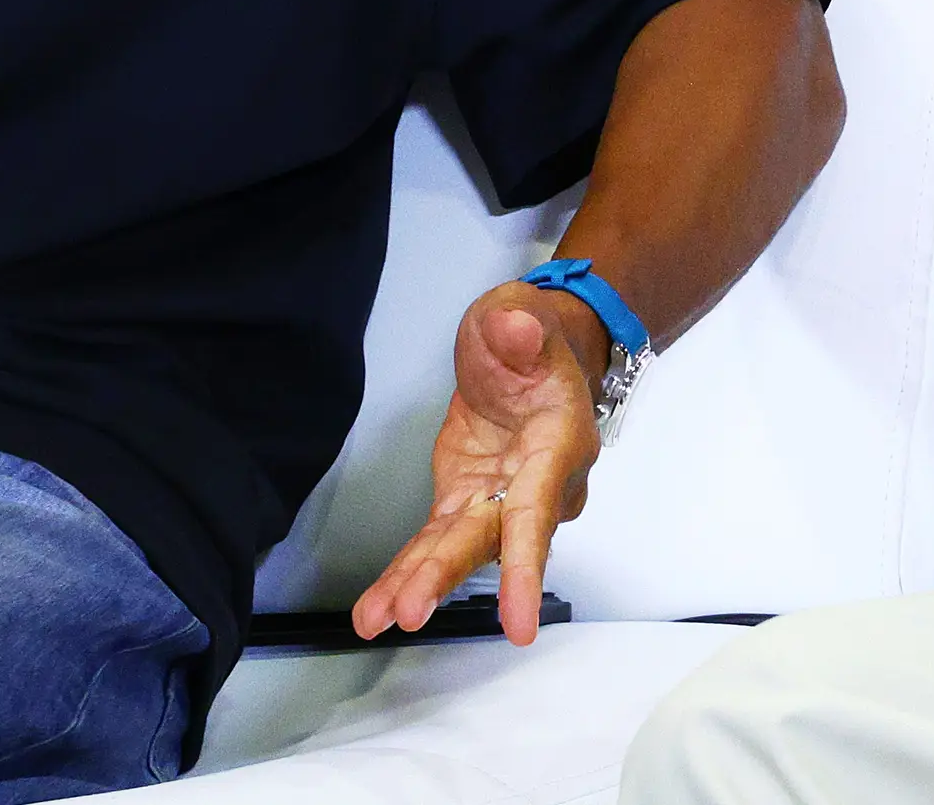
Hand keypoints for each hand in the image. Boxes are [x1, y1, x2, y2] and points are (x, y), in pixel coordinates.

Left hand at [350, 282, 605, 644]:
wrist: (532, 350)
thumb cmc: (533, 339)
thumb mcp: (522, 312)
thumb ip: (520, 327)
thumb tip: (515, 329)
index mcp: (557, 442)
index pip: (538, 509)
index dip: (525, 565)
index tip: (520, 621)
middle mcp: (537, 485)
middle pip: (491, 540)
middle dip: (447, 575)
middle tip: (410, 609)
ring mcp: (500, 498)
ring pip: (460, 549)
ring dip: (419, 584)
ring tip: (378, 617)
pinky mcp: (467, 502)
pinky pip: (436, 544)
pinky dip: (406, 574)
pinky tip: (376, 607)